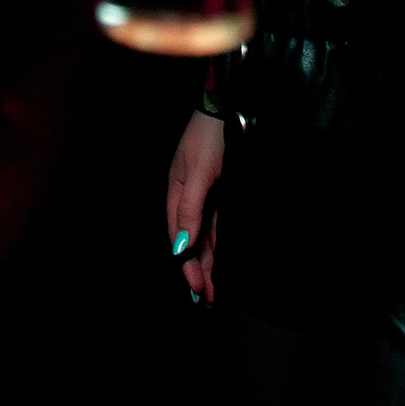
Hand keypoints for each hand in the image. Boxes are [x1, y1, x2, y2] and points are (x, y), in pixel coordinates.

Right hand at [166, 110, 223, 303]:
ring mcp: (206, 193)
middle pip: (191, 240)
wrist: (228, 108)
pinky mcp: (222, 189)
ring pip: (205, 235)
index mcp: (176, 193)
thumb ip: (189, 210)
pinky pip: (218, 223)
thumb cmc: (208, 138)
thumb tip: (181, 246)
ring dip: (208, 260)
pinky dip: (217, 243)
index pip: (179, 238)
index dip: (185, 264)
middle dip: (198, 268)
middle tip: (208, 298)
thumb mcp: (197, 174)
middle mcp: (189, 197)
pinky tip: (220, 257)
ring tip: (214, 287)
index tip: (196, 288)